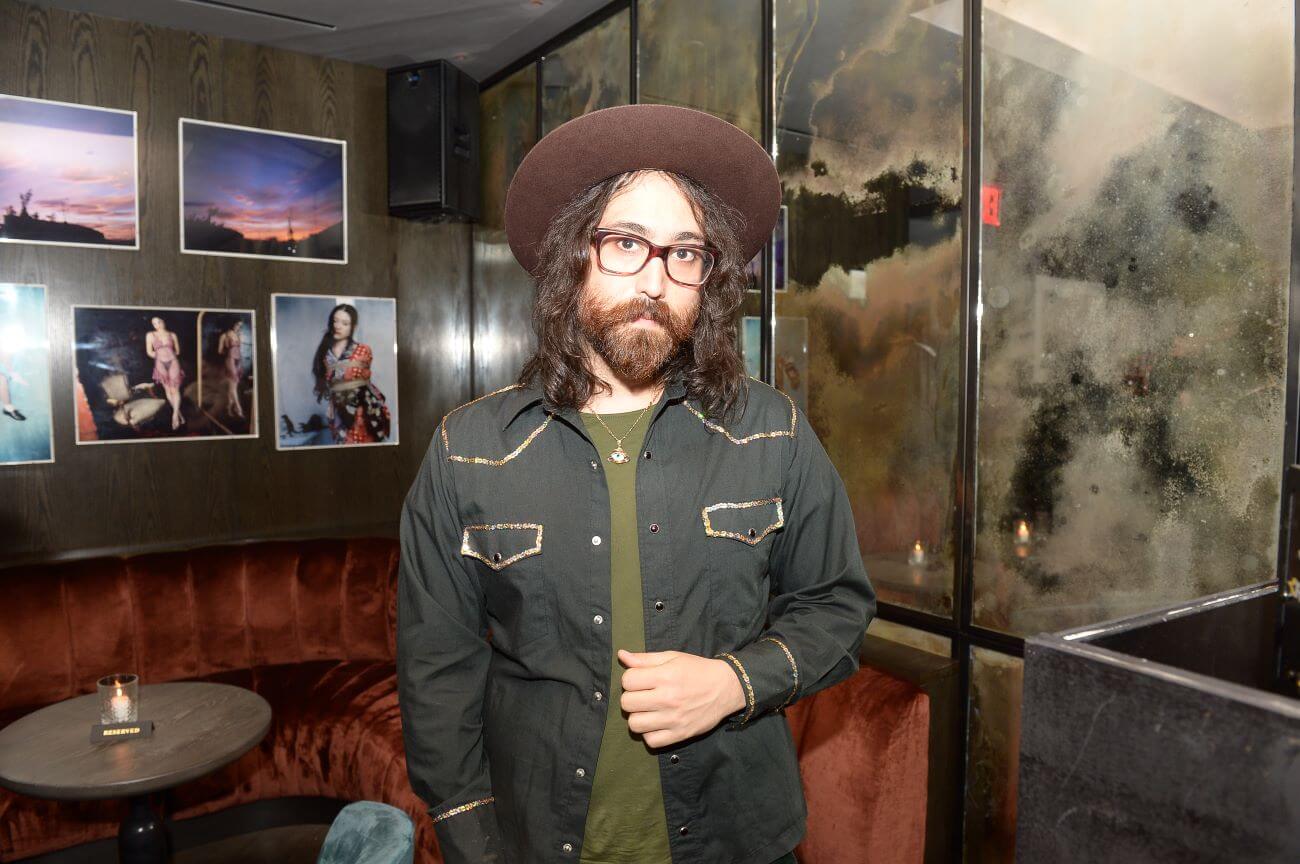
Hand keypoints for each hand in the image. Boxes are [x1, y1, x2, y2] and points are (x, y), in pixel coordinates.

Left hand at [618, 649, 747, 747]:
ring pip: (634, 724)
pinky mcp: (680, 735)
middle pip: (626, 703)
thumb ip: (645, 659)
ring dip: (638, 717)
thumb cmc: (697, 670)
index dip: (630, 679)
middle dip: (631, 697)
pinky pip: (651, 741)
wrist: (726, 688)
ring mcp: (673, 719)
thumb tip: (621, 655)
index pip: (627, 680)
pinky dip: (650, 734)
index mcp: (665, 676)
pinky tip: (657, 724)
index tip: (641, 680)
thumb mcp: (673, 658)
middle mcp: (668, 698)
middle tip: (643, 696)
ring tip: (648, 710)